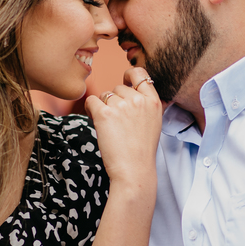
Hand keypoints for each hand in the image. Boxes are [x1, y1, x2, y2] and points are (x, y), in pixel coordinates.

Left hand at [87, 67, 161, 191]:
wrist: (134, 170)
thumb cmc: (141, 151)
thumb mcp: (154, 123)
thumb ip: (147, 105)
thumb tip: (135, 90)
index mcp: (153, 101)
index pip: (141, 74)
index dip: (129, 75)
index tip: (125, 80)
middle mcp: (138, 100)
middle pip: (118, 88)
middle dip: (114, 100)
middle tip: (118, 122)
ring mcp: (121, 105)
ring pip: (104, 96)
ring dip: (103, 108)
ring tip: (111, 128)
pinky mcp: (104, 113)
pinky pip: (91, 101)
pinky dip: (90, 110)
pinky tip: (97, 122)